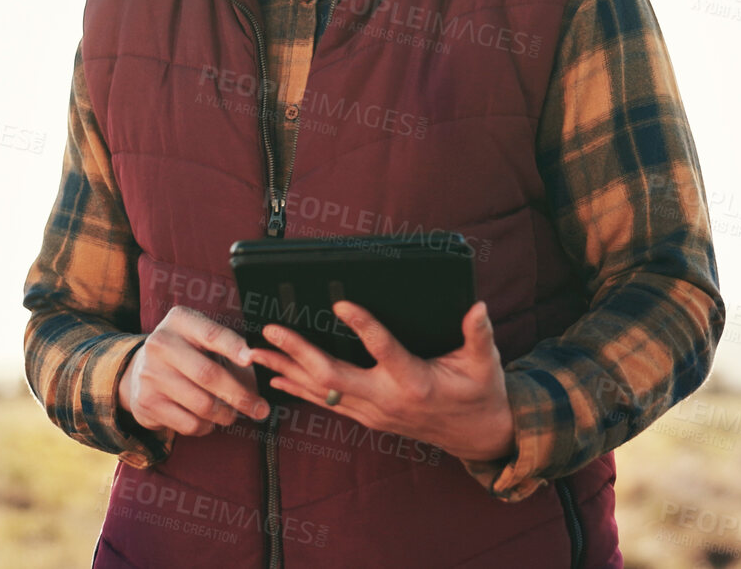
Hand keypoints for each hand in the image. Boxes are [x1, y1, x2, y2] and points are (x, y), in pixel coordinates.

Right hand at [119, 306, 269, 437]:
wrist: (142, 370)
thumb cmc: (188, 353)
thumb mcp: (202, 338)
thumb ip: (229, 346)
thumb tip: (265, 364)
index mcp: (180, 321)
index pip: (211, 334)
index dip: (233, 347)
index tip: (251, 359)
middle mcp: (161, 344)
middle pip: (208, 374)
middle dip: (240, 395)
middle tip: (260, 408)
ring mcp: (151, 374)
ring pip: (201, 404)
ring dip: (225, 414)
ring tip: (233, 414)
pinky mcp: (147, 402)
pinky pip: (189, 423)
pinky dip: (207, 426)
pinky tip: (209, 420)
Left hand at [249, 300, 513, 462]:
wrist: (477, 436)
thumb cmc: (481, 392)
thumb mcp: (485, 363)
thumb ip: (479, 335)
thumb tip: (478, 307)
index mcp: (415, 382)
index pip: (384, 350)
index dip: (363, 326)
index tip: (340, 304)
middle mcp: (387, 400)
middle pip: (333, 377)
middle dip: (297, 352)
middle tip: (270, 330)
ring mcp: (374, 413)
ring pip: (322, 392)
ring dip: (286, 371)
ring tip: (256, 352)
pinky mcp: (368, 417)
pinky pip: (327, 403)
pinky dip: (299, 389)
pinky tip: (277, 376)